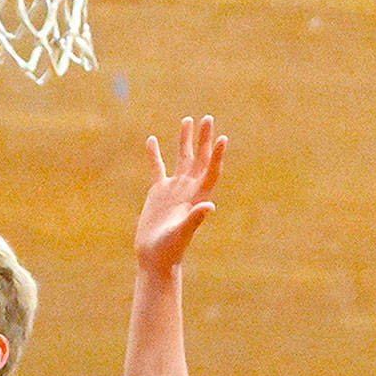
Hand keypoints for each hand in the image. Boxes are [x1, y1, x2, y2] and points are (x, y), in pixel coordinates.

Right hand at [135, 115, 226, 273]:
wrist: (155, 258)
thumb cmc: (170, 249)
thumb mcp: (182, 233)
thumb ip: (195, 219)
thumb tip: (209, 207)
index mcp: (197, 197)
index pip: (210, 172)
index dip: (217, 156)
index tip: (222, 138)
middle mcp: (189, 190)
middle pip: (199, 159)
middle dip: (204, 139)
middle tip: (207, 118)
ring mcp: (174, 189)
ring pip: (181, 159)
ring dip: (185, 140)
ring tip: (188, 120)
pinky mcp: (158, 192)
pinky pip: (157, 168)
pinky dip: (154, 154)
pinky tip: (152, 140)